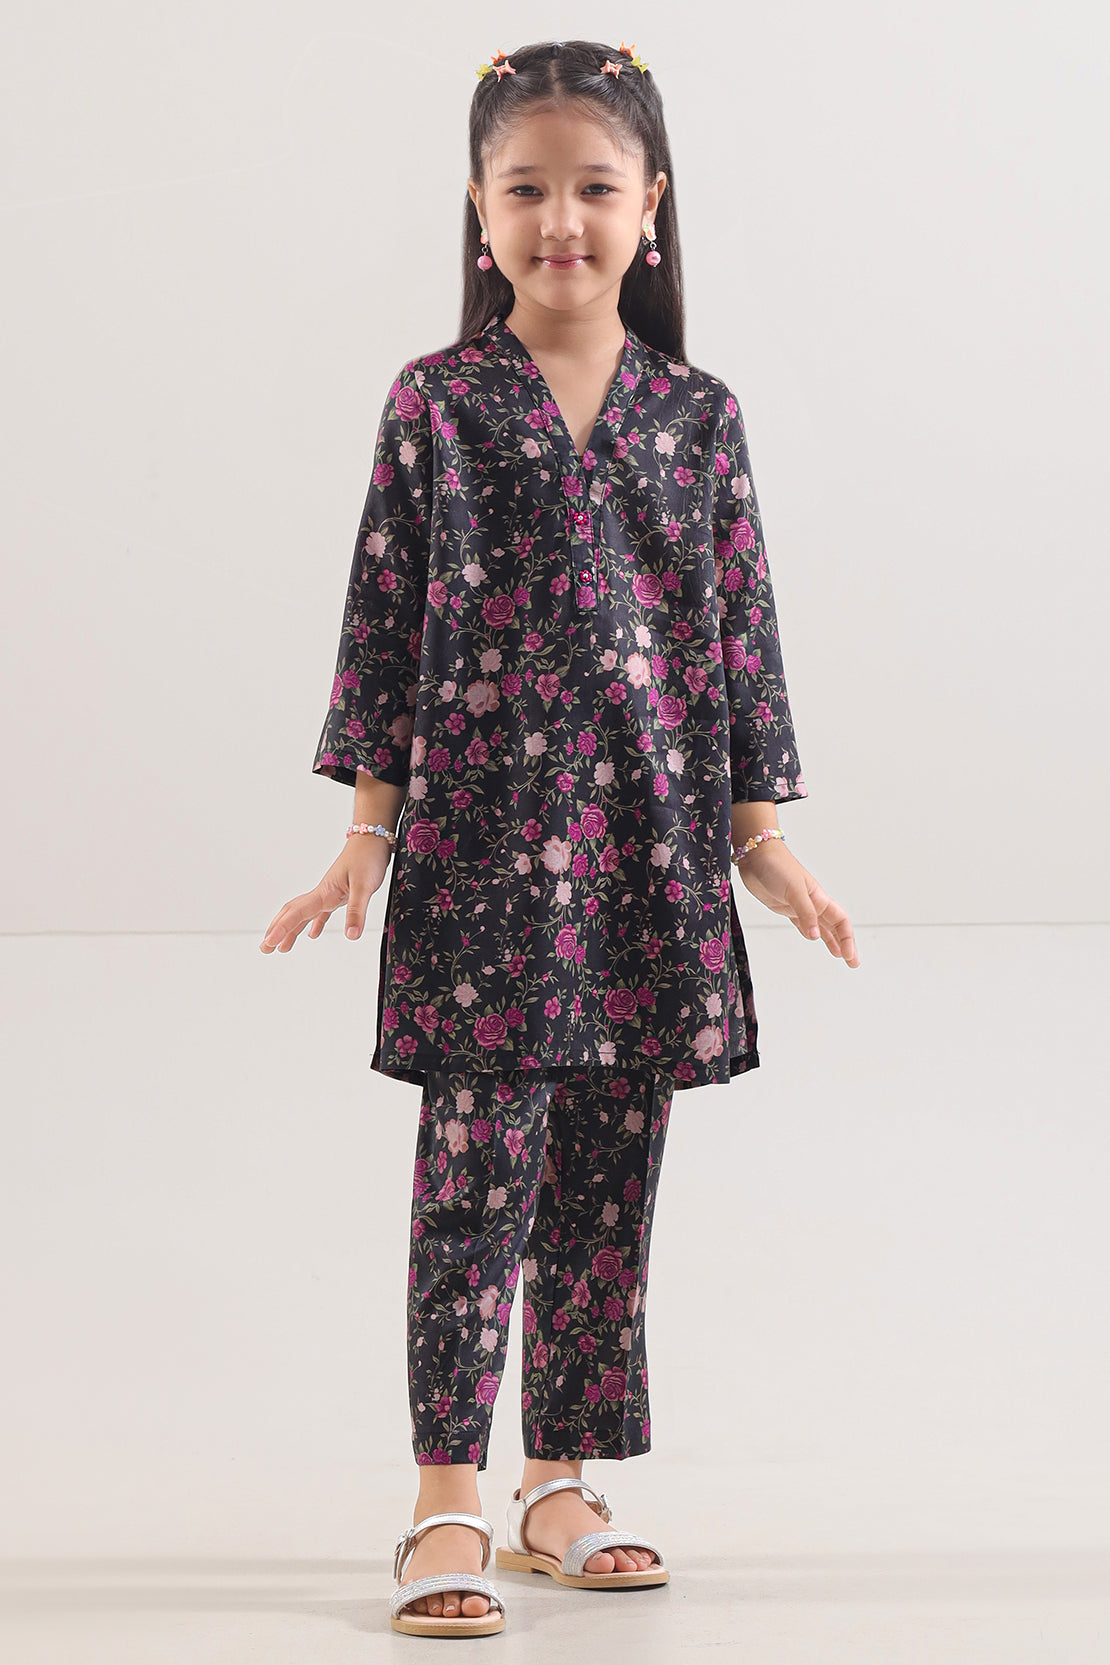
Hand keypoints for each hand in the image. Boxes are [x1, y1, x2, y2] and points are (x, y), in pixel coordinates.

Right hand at [259, 835, 392, 952]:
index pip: (297, 913)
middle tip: (264, 948)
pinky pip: (320, 912)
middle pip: (292, 914)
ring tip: (281, 947)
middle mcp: (322, 893)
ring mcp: (329, 892)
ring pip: (303, 914)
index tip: (269, 942)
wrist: (373, 838)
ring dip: (291, 929)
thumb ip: (357, 911)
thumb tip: (351, 936)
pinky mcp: (339, 892)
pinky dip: (313, 924)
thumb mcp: (365, 886)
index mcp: (324, 892)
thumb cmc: (368, 857)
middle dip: (277, 931)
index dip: (282, 928)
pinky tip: (312, 934)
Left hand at [734, 842, 860, 966]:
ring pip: (820, 927)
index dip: (847, 938)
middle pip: (834, 927)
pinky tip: (814, 939)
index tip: (848, 956)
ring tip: (840, 955)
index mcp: (819, 898)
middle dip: (845, 944)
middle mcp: (812, 903)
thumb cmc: (777, 866)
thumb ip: (805, 913)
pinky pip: (802, 923)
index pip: (840, 921)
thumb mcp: (794, 890)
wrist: (756, 855)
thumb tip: (815, 937)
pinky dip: (810, 932)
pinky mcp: (785, 907)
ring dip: (831, 941)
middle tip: (853, 963)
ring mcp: (799, 906)